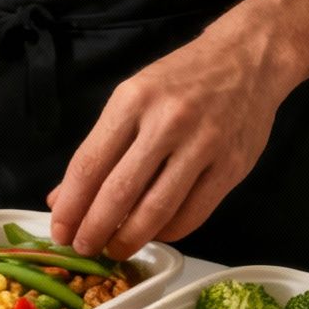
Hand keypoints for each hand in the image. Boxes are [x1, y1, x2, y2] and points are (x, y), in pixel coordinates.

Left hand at [47, 27, 296, 259]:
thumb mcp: (132, 98)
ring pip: (156, 210)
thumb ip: (99, 149)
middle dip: (94, 230)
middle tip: (83, 247)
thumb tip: (62, 199)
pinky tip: (153, 232)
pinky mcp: (231, 167)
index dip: (71, 206)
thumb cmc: (182, 80)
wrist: (248, 59)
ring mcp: (203, 145)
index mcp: (133, 101)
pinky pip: (192, 214)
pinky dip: (167, 232)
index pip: (90, 164)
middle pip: (119, 192)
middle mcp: (167, 122)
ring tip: (114, 249)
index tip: (59, 231)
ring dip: (129, 239)